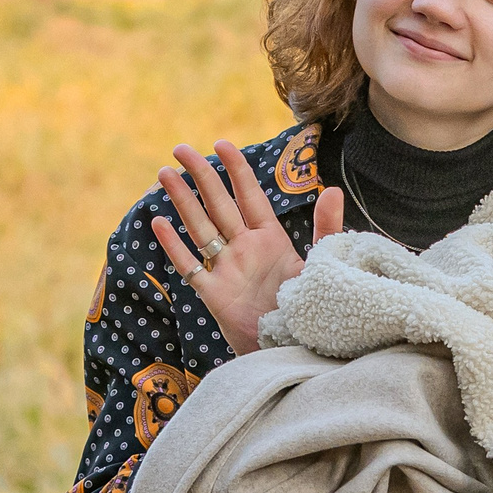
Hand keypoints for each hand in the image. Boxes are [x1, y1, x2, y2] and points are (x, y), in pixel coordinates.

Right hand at [148, 140, 345, 354]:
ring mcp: (227, 270)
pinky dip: (173, 246)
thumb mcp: (321, 265)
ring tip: (164, 173)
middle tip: (180, 148)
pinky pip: (189, 266)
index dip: (236, 170)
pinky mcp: (214, 294)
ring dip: (182, 201)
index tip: (221, 144)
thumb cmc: (310, 309)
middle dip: (200, 175)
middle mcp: (245, 249)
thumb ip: (326, 228)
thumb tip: (333, 189)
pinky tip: (159, 223)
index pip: (250, 196)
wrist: (295, 349)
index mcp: (271, 239)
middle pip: (218, 205)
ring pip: (199, 227)